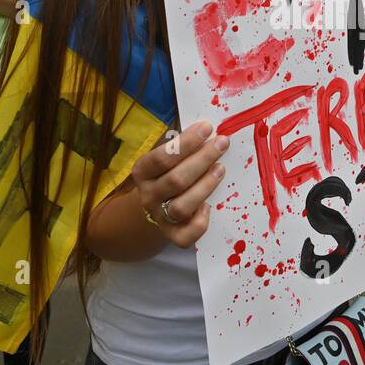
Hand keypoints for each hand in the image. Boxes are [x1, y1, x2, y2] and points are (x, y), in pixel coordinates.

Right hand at [130, 120, 228, 248]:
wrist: (154, 208)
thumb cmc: (166, 173)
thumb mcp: (166, 157)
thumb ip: (181, 146)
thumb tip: (209, 130)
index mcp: (142, 172)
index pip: (162, 157)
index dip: (186, 143)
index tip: (207, 128)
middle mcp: (148, 195)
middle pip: (176, 180)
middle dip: (202, 159)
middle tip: (222, 143)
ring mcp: (159, 217)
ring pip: (182, 207)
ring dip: (205, 186)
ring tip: (221, 169)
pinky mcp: (172, 235)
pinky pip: (185, 236)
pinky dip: (199, 223)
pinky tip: (208, 207)